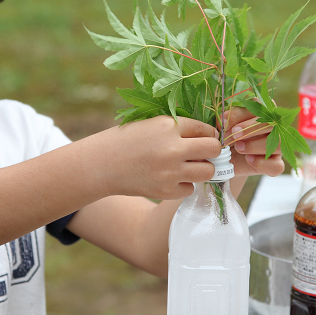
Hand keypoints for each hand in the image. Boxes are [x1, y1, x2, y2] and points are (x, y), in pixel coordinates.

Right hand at [96, 116, 222, 199]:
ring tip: (189, 166)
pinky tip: (170, 178)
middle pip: (213, 149)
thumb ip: (178, 128)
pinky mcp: (165, 191)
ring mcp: (170, 172)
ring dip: (202, 169)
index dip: (209, 134)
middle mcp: (173, 148)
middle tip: (203, 153)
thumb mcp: (152, 123)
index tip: (205, 138)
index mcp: (169, 126)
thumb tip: (210, 135)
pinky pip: (189, 189)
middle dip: (212, 151)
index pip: (206, 129)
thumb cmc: (127, 140)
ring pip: (207, 172)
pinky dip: (183, 185)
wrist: (103, 164)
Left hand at [220, 107, 286, 179]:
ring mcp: (277, 146)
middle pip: (271, 123)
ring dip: (256, 145)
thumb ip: (226, 121)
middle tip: (234, 134)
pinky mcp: (275, 164)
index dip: (240, 114)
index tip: (224, 123)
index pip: (258, 107)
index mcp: (261, 112)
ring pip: (278, 143)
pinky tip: (248, 159)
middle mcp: (273, 128)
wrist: (226, 161)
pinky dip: (262, 163)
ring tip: (238, 148)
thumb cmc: (227, 138)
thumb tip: (223, 121)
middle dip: (250, 128)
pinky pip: (277, 165)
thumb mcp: (225, 128)